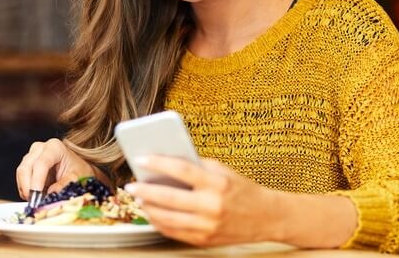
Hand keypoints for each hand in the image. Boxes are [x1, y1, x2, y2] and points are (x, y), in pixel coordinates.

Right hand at [15, 138, 97, 199]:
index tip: (36, 197)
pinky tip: (35, 197)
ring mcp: (32, 155)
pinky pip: (21, 179)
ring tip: (38, 201)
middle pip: (27, 168)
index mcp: (55, 147)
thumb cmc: (79, 172)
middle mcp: (41, 148)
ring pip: (21, 173)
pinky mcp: (27, 165)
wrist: (78, 172)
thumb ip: (65, 184)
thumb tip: (51, 192)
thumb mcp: (77, 179)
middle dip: (29, 188)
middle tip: (35, 204)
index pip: (41, 163)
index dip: (37, 181)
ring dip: (26, 190)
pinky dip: (25, 190)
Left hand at [124, 156, 280, 246]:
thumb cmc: (242, 189)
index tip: (141, 158)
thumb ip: (197, 167)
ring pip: (167, 218)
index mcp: (217, 183)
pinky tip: (153, 213)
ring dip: (149, 208)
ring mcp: (207, 226)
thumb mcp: (224, 171)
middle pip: (169, 197)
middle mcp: (212, 206)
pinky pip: (174, 232)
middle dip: (145, 190)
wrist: (266, 217)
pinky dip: (160, 222)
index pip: (181, 169)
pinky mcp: (204, 240)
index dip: (158, 163)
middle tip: (131, 185)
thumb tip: (165, 164)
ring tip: (140, 199)